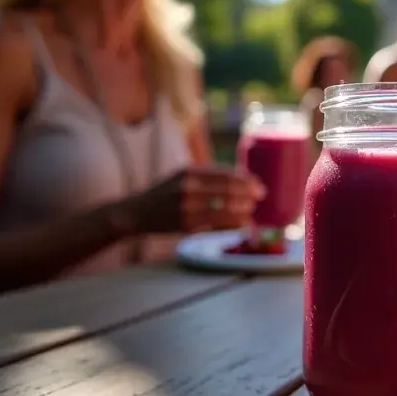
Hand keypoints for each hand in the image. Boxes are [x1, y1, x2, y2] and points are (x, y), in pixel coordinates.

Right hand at [119, 165, 265, 235]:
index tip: (258, 184)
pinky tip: (241, 222)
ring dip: (243, 209)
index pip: (226, 173)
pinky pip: (217, 222)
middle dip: (249, 193)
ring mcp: (187, 205)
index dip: (246, 179)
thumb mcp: (182, 177)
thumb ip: (207, 177)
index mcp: (190, 171)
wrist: (136, 213)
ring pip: (225, 207)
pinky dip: (233, 222)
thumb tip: (240, 180)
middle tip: (260, 197)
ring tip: (252, 210)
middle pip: (229, 189)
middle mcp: (189, 186)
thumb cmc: (164, 194)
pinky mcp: (185, 223)